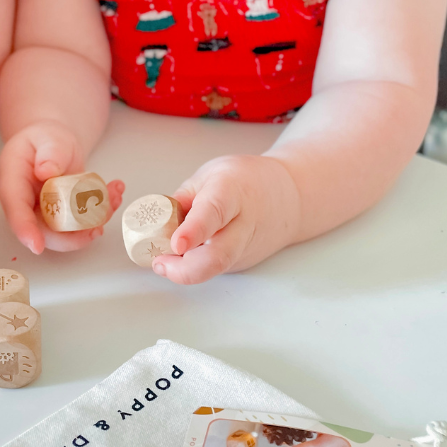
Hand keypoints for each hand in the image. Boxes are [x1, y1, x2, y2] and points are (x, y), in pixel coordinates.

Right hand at [0, 120, 123, 252]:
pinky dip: (102, 211)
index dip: (25, 229)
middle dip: (73, 234)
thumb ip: (50, 152)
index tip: (36, 246)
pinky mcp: (65, 217)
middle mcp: (27, 205)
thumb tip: (46, 171)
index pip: (16, 209)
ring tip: (115, 194)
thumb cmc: (45, 139)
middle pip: (44, 231)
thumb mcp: (47, 137)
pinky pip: (83, 223)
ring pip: (68, 232)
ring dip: (95, 221)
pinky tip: (114, 192)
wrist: (53, 146)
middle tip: (99, 224)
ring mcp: (46, 214)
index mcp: (13, 183)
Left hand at [151, 154, 300, 283]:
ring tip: (164, 262)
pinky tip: (182, 258)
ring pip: (215, 269)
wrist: (290, 198)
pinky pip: (214, 269)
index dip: (194, 231)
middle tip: (160, 263)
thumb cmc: (246, 181)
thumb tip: (156, 221)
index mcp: (232, 193)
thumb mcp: (211, 175)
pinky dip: (194, 268)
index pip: (214, 214)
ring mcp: (244, 249)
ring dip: (185, 271)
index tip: (176, 244)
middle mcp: (242, 226)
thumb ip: (183, 198)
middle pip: (218, 257)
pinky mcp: (241, 263)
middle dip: (185, 269)